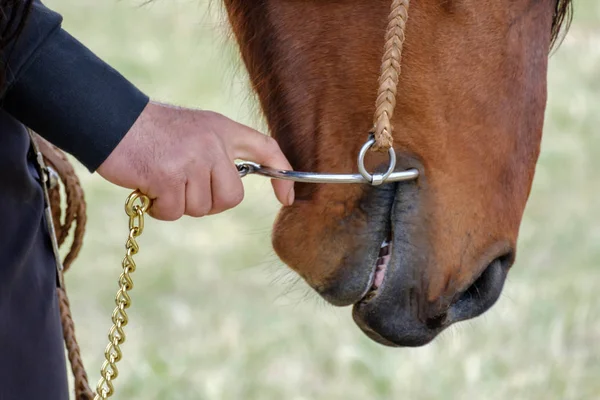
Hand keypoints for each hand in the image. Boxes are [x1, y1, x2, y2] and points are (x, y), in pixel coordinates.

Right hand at [97, 101, 294, 220]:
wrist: (111, 119)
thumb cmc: (151, 130)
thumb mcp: (195, 131)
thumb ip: (217, 155)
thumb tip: (228, 192)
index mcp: (223, 129)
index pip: (265, 148)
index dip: (282, 175)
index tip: (287, 198)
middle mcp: (213, 143)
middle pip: (230, 198)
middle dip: (208, 201)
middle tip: (183, 186)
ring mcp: (192, 160)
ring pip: (201, 208)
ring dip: (178, 203)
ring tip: (160, 179)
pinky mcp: (170, 176)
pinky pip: (174, 212)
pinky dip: (159, 208)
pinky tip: (147, 186)